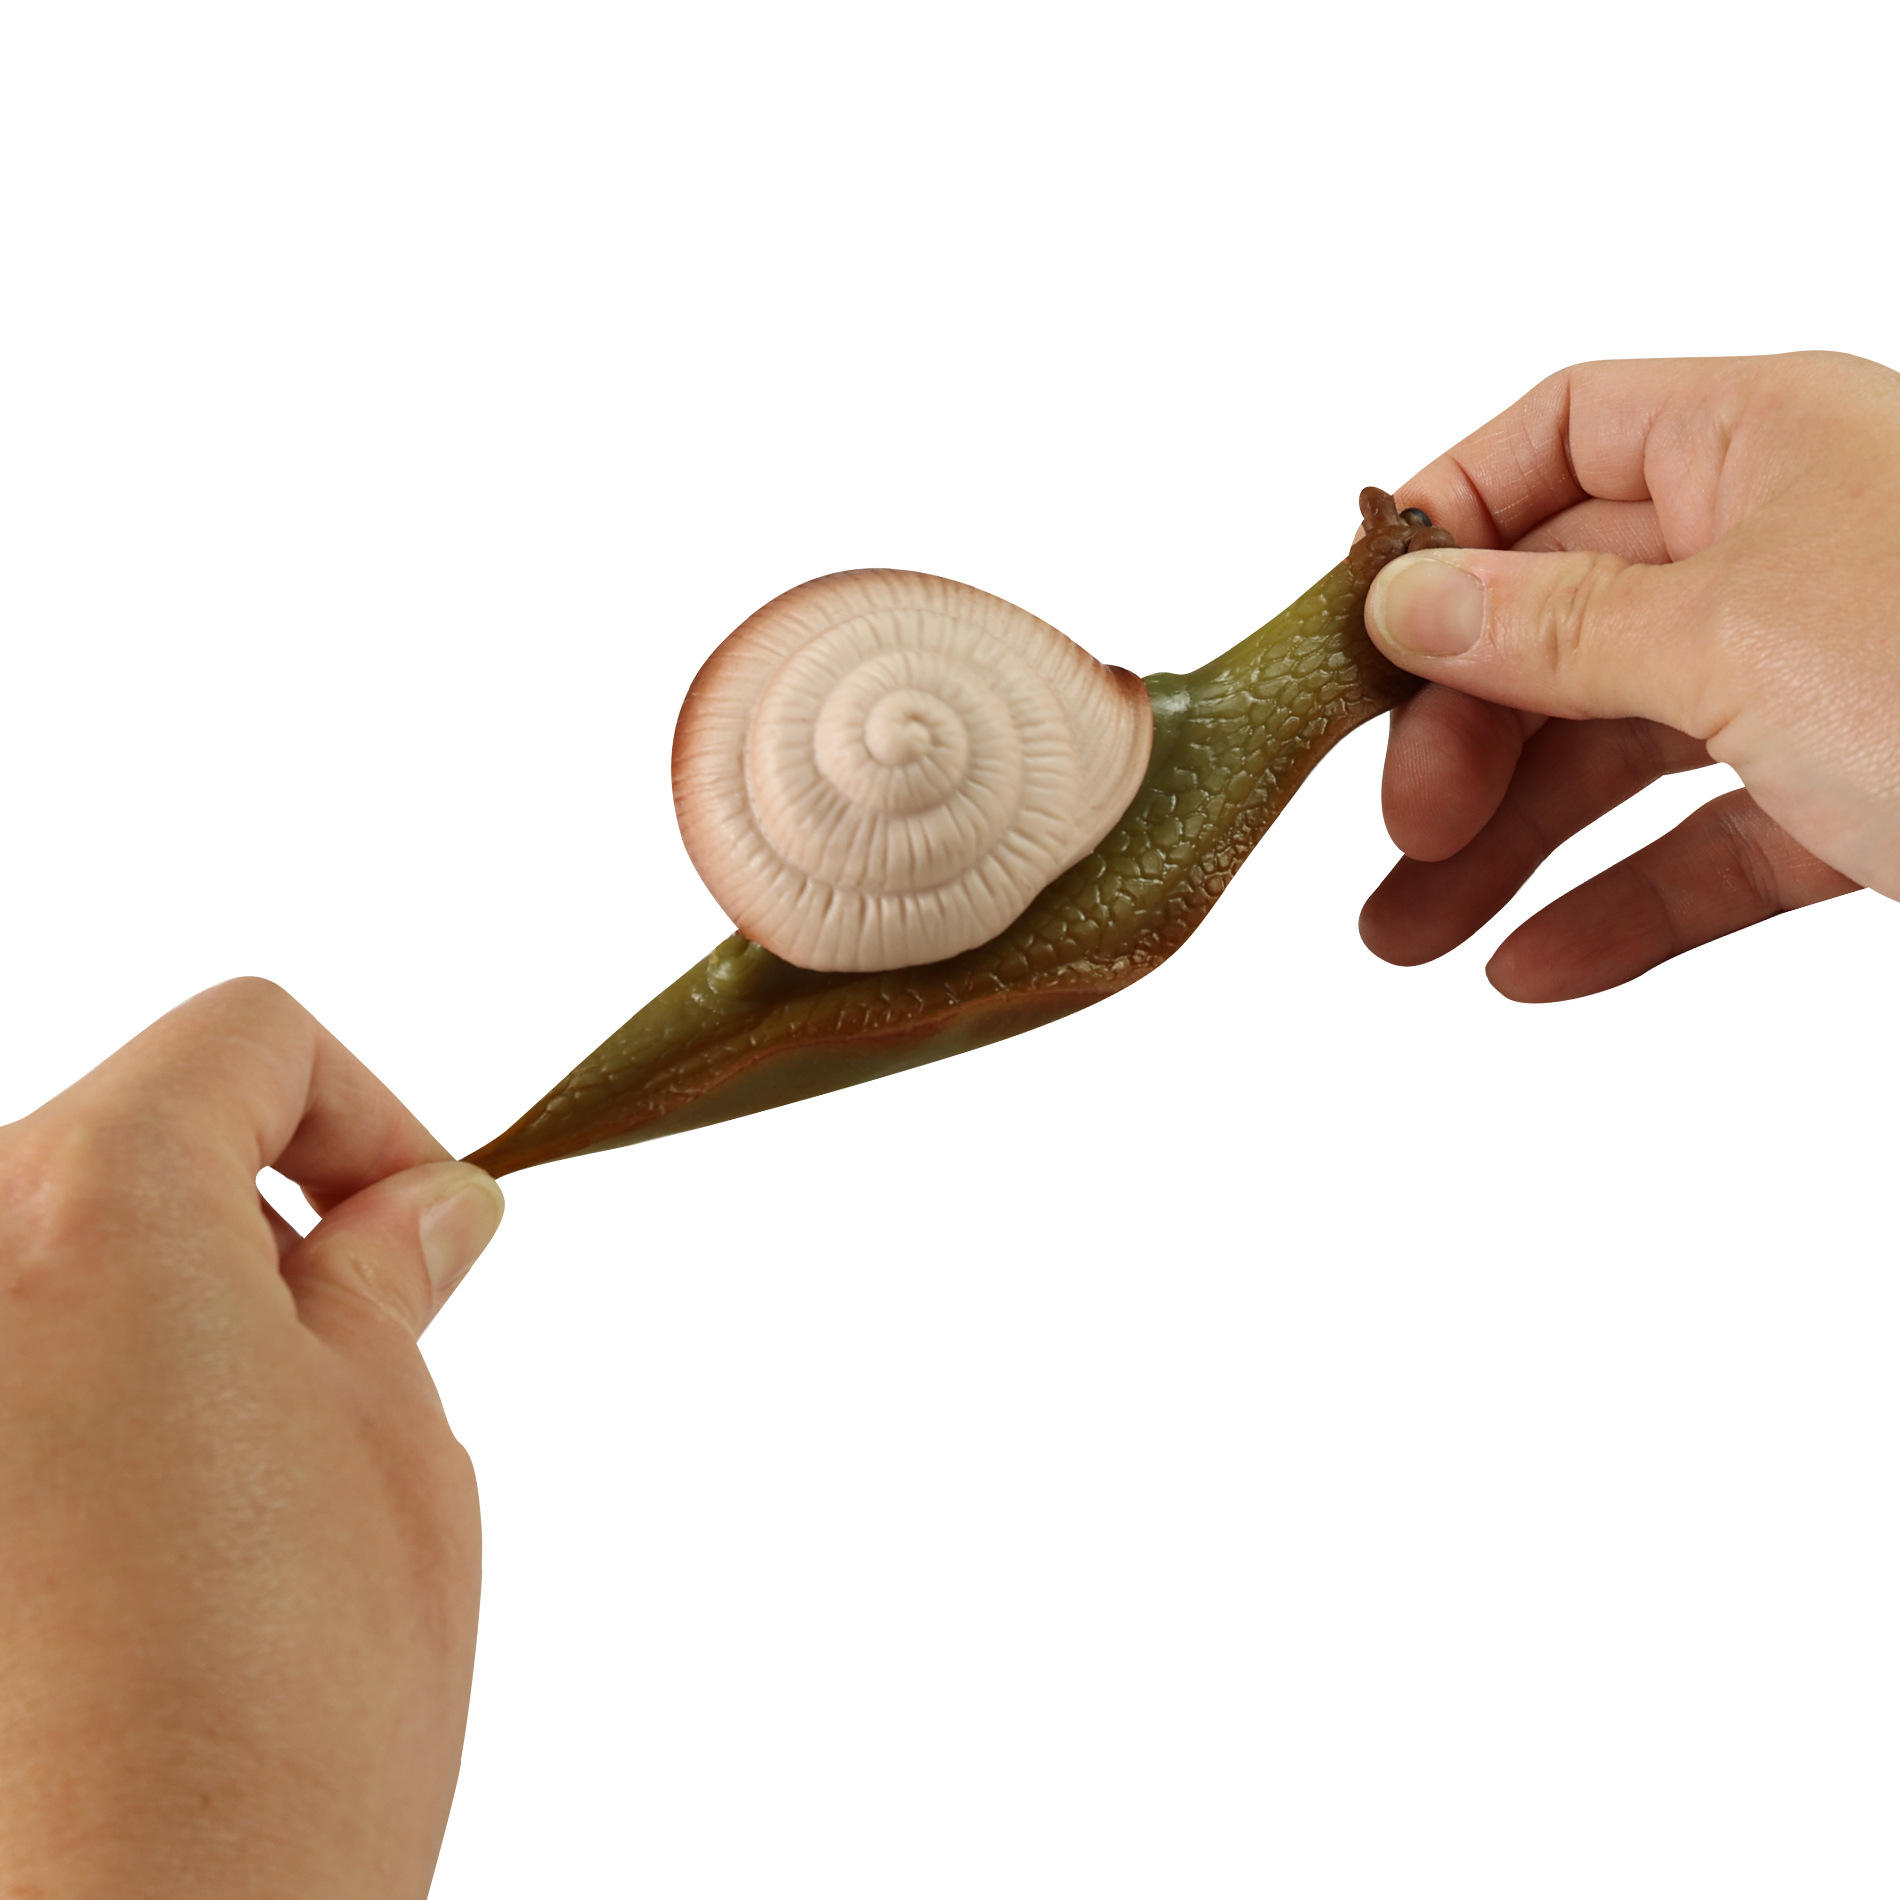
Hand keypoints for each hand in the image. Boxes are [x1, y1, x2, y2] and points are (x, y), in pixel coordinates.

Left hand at [0, 979, 501, 1897]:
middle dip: (258, 1215)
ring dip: (147, 1310)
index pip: (244, 1040)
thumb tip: (416, 1214)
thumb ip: (385, 1286)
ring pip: (37, 1256)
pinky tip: (116, 1539)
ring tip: (224, 1475)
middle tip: (343, 1356)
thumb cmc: (272, 1743)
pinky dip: (57, 1400)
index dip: (367, 1117)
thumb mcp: (397, 1452)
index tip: (412, 1225)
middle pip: (125, 1135)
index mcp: (89, 1216)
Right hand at [1359, 350, 1899, 999]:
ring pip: (1618, 751)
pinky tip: (1533, 970)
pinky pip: (1703, 848)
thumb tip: (1403, 599)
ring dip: (1504, 847)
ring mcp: (1818, 675)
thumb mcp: (1729, 640)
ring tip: (1404, 939)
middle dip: (1459, 738)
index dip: (1443, 525)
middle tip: (1397, 832)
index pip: (1555, 438)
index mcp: (1763, 441)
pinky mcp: (1855, 798)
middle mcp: (1783, 543)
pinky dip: (1616, 908)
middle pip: (1560, 622)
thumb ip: (1547, 622)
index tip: (1354, 634)